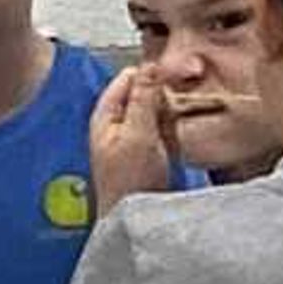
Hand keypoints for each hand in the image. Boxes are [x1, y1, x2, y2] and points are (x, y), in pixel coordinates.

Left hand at [88, 65, 176, 216]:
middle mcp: (117, 124)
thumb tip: (149, 67)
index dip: (150, 73)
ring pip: (159, 110)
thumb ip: (143, 99)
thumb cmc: (129, 183)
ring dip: (171, 114)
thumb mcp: (138, 134)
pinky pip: (167, 129)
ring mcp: (134, 136)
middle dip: (164, 96)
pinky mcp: (150, 150)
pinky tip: (176, 143)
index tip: (174, 73)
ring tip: (174, 130)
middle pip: (145, 93)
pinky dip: (174, 131)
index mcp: (106, 116)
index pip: (128, 78)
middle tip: (177, 104)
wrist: (137, 216)